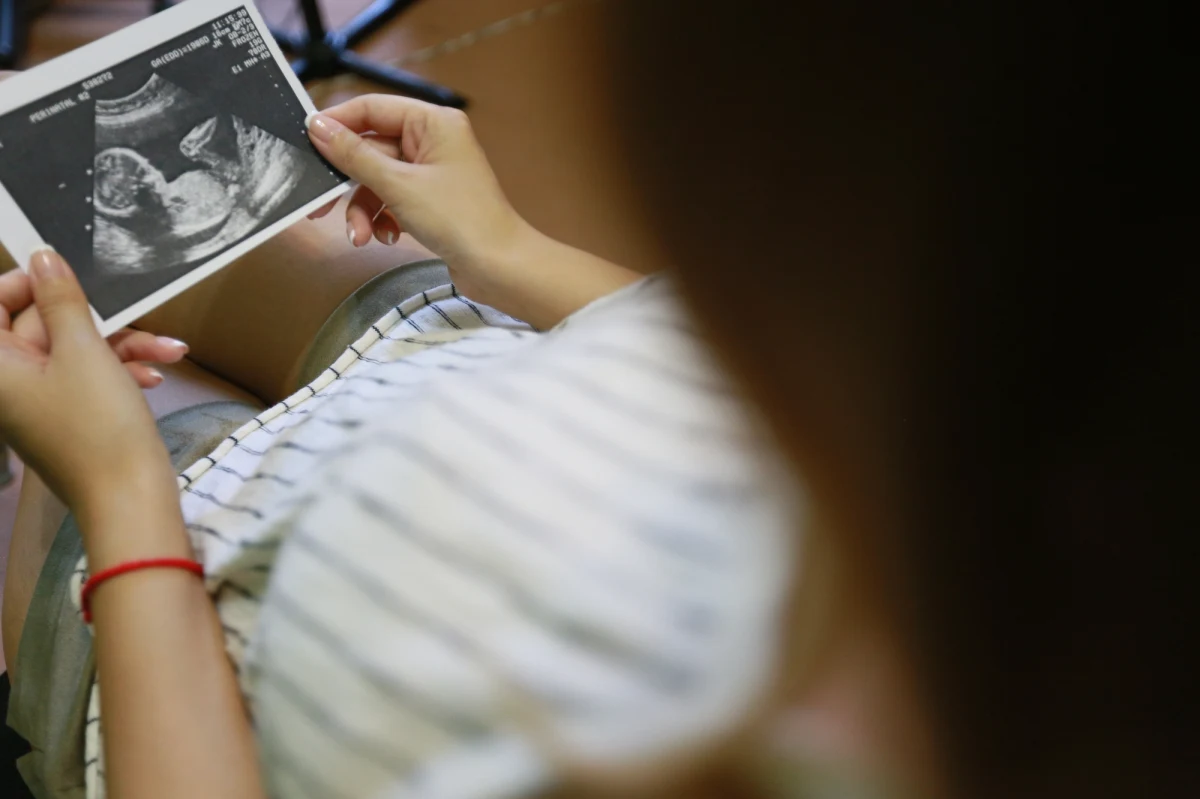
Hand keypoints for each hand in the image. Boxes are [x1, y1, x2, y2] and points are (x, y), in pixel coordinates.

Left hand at [0, 250, 175, 517]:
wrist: (129, 501)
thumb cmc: (99, 426)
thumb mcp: (84, 351)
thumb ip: (61, 300)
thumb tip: (42, 256)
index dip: (32, 283)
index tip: (74, 280)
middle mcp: (8, 380)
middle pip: (41, 324)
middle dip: (97, 320)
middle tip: (143, 317)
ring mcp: (38, 400)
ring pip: (73, 350)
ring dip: (121, 345)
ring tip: (168, 351)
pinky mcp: (67, 415)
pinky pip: (85, 377)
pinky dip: (120, 371)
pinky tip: (155, 376)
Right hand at [305, 96, 529, 304]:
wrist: (500, 268)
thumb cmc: (460, 220)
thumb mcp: (399, 185)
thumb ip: (355, 156)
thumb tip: (317, 127)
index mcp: (432, 122)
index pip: (372, 108)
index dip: (337, 124)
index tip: (304, 143)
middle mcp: (433, 141)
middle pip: (371, 149)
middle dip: (348, 183)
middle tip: (318, 206)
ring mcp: (433, 173)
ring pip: (378, 181)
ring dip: (364, 210)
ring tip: (361, 236)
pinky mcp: (432, 202)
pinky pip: (393, 201)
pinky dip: (383, 219)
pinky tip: (386, 238)